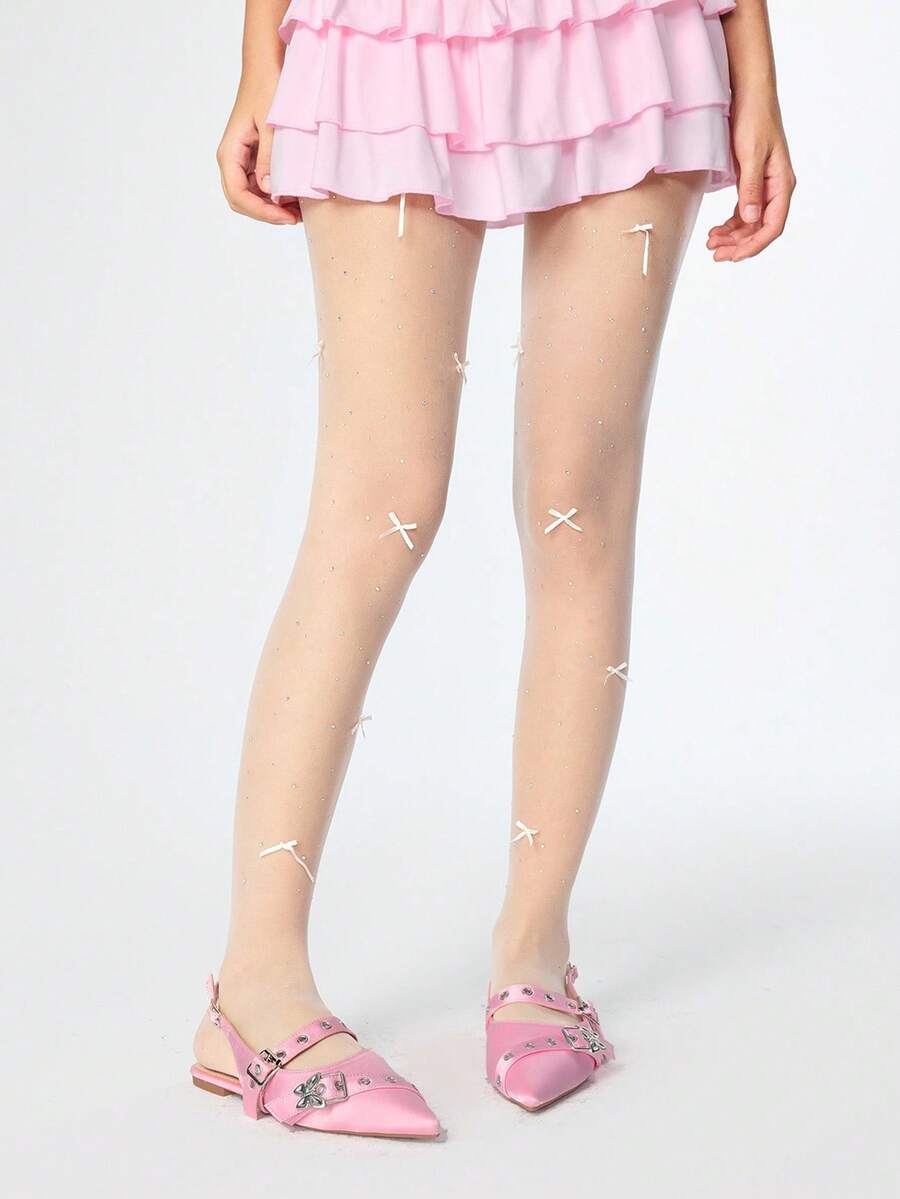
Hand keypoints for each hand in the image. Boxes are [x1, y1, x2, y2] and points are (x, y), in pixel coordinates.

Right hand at [216, 81, 299, 225]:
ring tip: (299, 208)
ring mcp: (242, 161)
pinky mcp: (253, 158)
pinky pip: (260, 185)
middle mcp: (232, 160)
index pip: (237, 195)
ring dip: (273, 206)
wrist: (266, 69)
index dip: (261, 212)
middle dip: (267, 213)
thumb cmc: (267, 90)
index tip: (286, 216)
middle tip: (296, 217)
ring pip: (252, 196)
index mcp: (230, 152)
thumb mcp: (271, 126)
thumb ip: (269, 158)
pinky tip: (295, 196)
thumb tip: (268, 190)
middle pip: (243, 201)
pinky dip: (276, 194)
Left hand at [707, 91, 795, 262]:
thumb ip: (750, 188)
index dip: (754, 245)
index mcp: (782, 184)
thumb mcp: (751, 154)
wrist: (749, 94)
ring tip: (711, 243)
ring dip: (732, 237)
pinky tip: (716, 231)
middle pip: (760, 229)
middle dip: (739, 245)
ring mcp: (764, 186)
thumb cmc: (753, 119)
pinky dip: (730, 224)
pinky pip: (743, 211)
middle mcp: (776, 188)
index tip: (733, 256)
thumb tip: (751, 219)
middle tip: (715, 254)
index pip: (773, 226)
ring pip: (750, 223)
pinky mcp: (751, 182)